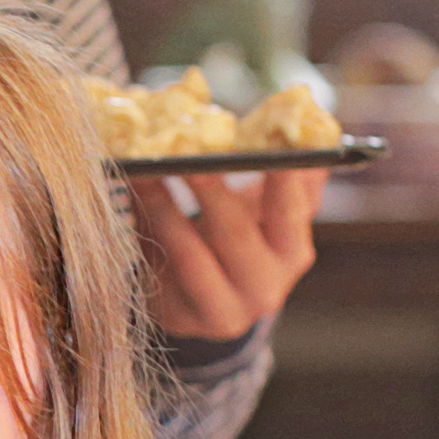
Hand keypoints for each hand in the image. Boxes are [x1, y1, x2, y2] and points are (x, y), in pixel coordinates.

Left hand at [129, 162, 328, 341]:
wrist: (212, 301)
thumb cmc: (244, 240)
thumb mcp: (269, 211)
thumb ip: (289, 174)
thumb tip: (308, 119)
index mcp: (291, 254)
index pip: (288, 211)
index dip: (278, 178)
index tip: (259, 142)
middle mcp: (263, 290)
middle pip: (233, 233)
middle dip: (206, 187)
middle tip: (183, 151)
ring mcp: (220, 312)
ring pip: (187, 255)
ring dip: (162, 208)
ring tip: (143, 171)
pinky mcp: (179, 319)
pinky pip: (155, 268)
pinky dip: (141, 231)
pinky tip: (130, 202)